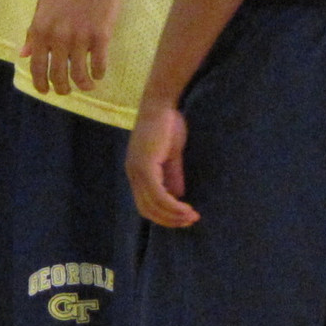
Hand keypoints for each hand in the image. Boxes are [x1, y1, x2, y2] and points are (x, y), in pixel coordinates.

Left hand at [21, 0, 123, 95]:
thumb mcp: (44, 4)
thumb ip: (35, 31)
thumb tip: (24, 54)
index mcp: (41, 28)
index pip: (37, 66)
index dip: (41, 84)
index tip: (46, 92)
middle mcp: (58, 36)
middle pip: (58, 75)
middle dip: (63, 89)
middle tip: (67, 91)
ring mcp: (80, 36)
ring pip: (79, 75)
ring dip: (82, 86)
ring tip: (87, 85)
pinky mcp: (101, 35)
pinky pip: (99, 65)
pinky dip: (98, 74)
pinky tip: (98, 73)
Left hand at [126, 104, 198, 227]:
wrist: (161, 103)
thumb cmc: (167, 124)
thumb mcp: (171, 155)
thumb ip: (172, 175)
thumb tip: (178, 196)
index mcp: (136, 171)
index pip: (145, 204)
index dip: (164, 215)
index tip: (184, 218)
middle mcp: (133, 173)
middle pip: (147, 210)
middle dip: (169, 220)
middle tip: (190, 221)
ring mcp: (136, 170)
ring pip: (153, 205)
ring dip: (173, 215)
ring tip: (192, 216)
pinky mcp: (144, 165)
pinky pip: (158, 194)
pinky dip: (172, 205)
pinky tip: (186, 207)